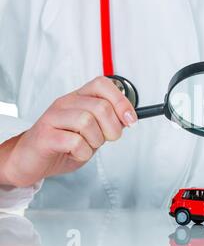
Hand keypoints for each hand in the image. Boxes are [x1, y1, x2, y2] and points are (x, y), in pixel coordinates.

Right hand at [0, 77, 137, 187]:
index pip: (102, 84)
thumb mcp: (92, 131)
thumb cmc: (62, 144)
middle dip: (112, 128)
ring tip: (87, 146)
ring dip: (95, 140)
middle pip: (100, 106)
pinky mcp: (45, 136)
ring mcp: (52, 118)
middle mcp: (65, 103)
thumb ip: (108, 122)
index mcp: (78, 98)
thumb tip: (129, 117)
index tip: (131, 120)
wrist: (30, 160)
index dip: (121, 101)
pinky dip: (83, 152)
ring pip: (87, 121)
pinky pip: (74, 141)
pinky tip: (76, 152)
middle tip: (107, 139)